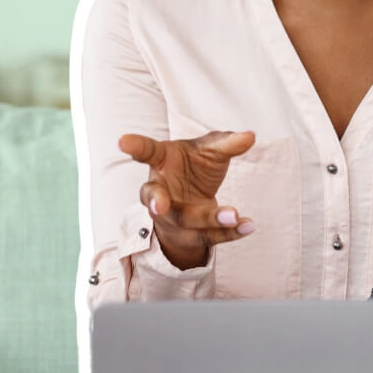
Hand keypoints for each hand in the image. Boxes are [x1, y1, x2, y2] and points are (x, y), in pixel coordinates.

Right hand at [118, 129, 256, 269]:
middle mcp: (159, 191)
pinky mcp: (188, 234)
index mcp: (161, 161)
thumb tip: (249, 136)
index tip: (122, 141)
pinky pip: (207, 236)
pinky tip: (247, 226)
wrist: (193, 195)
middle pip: (158, 200)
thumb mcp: (210, 149)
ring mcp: (171, 216)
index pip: (147, 152)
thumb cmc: (195, 165)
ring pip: (185, 222)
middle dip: (160, 204)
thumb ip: (227, 143)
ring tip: (234, 216)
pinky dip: (229, 233)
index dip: (135, 147)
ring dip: (209, 220)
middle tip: (161, 206)